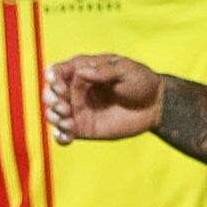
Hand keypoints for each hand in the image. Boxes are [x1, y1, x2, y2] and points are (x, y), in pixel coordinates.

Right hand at [46, 53, 165, 142]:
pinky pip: (64, 134)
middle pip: (50, 93)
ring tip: (68, 120)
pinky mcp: (84, 129)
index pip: (57, 71)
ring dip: (54, 117)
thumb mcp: (126, 70)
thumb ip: (104, 71)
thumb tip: (81, 73)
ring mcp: (78, 110)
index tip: (58, 84)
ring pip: (53, 114)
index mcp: (83, 70)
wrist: (155, 106)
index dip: (52, 77)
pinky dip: (60, 136)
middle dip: (51, 98)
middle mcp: (76, 90)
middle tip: (65, 105)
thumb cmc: (141, 81)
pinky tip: (67, 137)